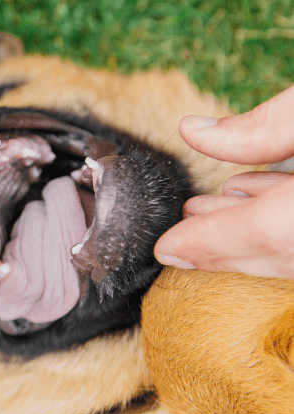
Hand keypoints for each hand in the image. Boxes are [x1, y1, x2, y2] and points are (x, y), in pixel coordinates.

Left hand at [155, 85, 293, 278]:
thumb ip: (264, 125)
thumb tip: (193, 131)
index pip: (263, 233)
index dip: (208, 242)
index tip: (165, 249)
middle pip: (278, 253)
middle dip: (221, 247)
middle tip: (175, 241)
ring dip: (249, 235)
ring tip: (202, 211)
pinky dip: (282, 225)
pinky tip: (255, 195)